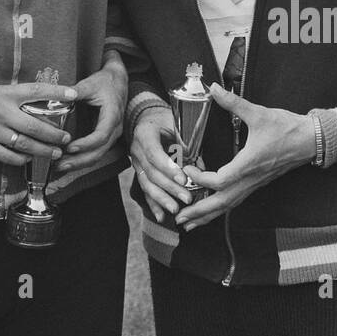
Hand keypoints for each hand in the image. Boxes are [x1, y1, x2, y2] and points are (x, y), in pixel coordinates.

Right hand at [0, 81, 77, 165]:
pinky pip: (9, 156)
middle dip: (55, 134)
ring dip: (43, 150)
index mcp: (5, 94)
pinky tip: (29, 158)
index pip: (36, 91)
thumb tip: (38, 102)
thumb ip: (14, 97)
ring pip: (25, 144)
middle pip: (35, 126)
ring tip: (55, 152)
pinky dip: (22, 159)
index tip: (73, 94)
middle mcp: (2, 112)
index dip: (56, 93)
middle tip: (66, 138)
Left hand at [55, 56, 127, 175]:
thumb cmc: (105, 82)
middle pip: (99, 151)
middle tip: (60, 165)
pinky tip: (67, 161)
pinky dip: (82, 158)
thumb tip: (63, 94)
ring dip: (79, 163)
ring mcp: (111, 135)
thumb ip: (78, 90)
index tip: (70, 147)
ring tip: (59, 167)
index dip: (86, 144)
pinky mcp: (105, 137)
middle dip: (79, 161)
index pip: (101, 135)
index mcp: (112, 115)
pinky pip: (96, 152)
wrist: (118, 82)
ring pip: (97, 155)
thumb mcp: (91, 83)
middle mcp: (114, 129)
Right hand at [129, 106, 193, 221]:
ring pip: (146, 184)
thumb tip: (200, 167)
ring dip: (162, 199)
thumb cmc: (165, 120)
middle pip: (151, 172)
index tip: (183, 179)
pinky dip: (153, 204)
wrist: (148, 119)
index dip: (168, 168)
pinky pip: (145, 190)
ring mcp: (135, 162)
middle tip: (187, 198)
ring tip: (175, 210)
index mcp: (144, 134)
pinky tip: (161, 216)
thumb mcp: (175, 123)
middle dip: (170, 188)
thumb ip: (186, 143)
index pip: (154, 153)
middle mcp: (136, 149)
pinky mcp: (139, 173)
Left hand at [176, 86, 316, 231]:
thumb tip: (215, 89)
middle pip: (222, 203)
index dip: (201, 179)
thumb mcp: (259, 113)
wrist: (311, 140)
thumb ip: (234, 103)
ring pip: (229, 205)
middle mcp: (251, 178)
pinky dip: (220, 208)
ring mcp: (255, 183)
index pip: (221, 181)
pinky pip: (236, 200)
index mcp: (249, 164)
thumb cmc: (287, 128)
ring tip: (188, 223)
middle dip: (199, 212)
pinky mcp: (257, 182)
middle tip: (178, 219)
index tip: (187, 170)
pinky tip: (210, 210)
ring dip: (208, 215)